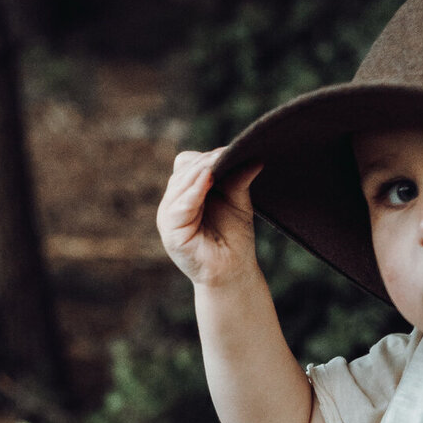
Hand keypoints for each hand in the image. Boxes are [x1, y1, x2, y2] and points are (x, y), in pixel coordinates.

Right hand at [157, 149, 261, 289]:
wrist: (233, 272)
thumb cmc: (234, 239)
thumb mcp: (237, 201)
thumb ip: (238, 179)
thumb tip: (254, 156)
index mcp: (185, 194)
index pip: (187, 164)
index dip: (207, 156)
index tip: (231, 150)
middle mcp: (172, 204)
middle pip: (183, 171)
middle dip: (206, 162)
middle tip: (229, 154)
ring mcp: (168, 218)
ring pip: (179, 184)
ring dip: (200, 172)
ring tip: (221, 164)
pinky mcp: (170, 234)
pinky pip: (179, 207)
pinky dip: (193, 192)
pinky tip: (209, 180)